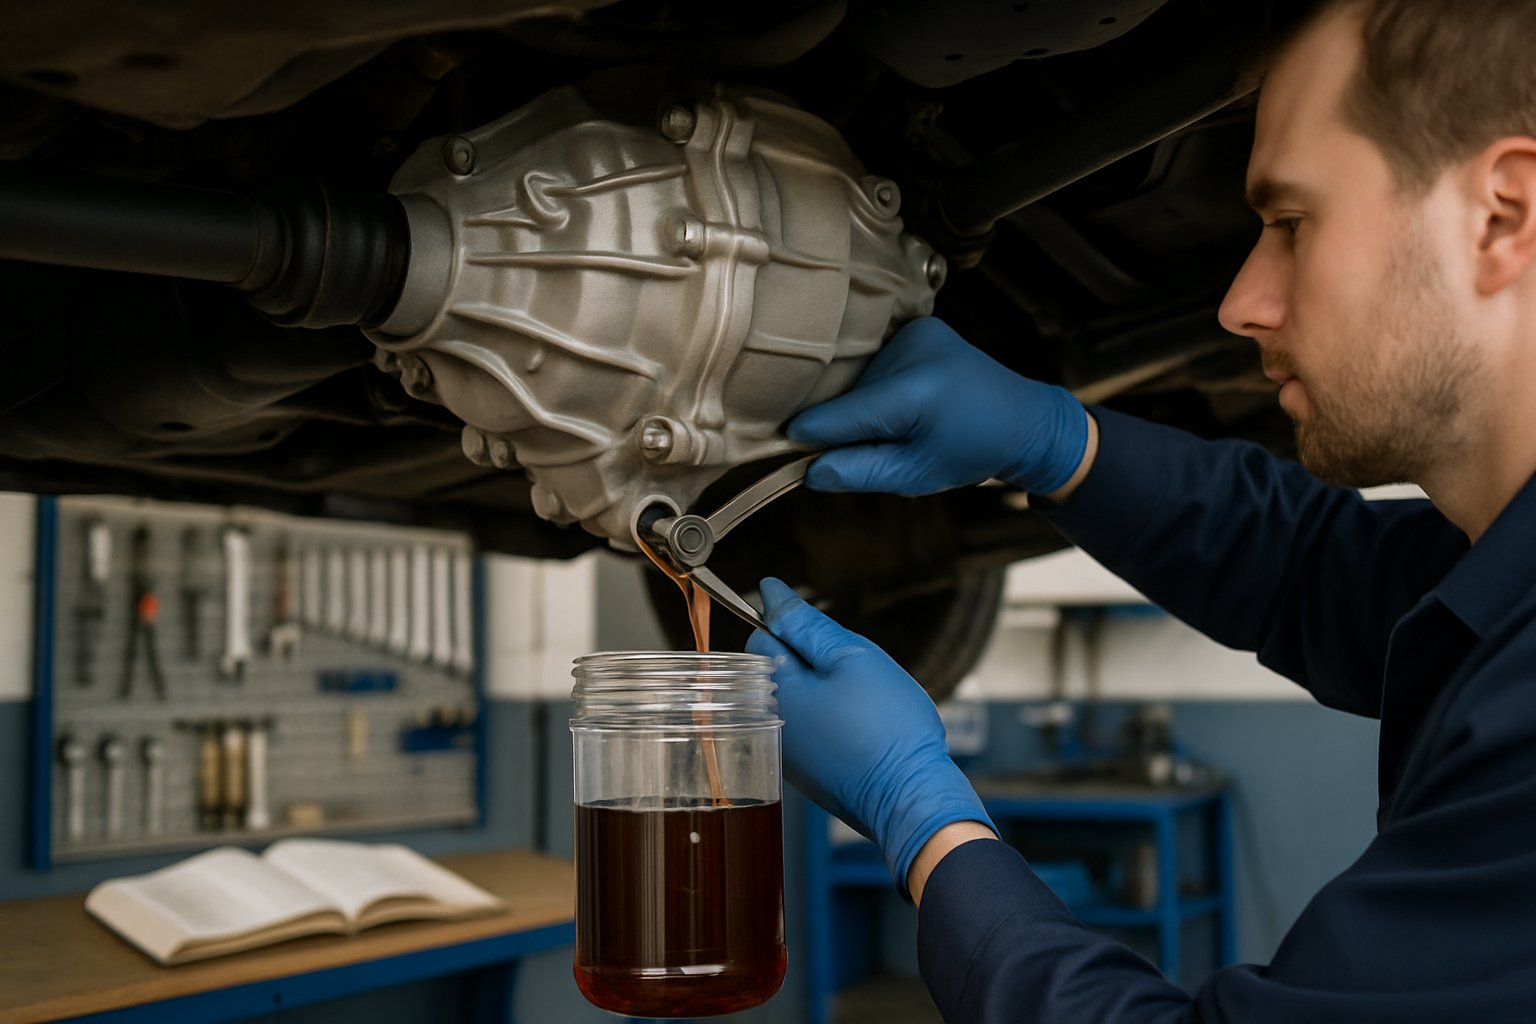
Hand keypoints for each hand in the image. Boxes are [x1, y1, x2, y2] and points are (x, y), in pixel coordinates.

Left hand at [746, 578, 994, 895]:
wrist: (912, 798)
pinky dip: (835, 719)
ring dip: (826, 690)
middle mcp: (770, 725)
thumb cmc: (888, 728)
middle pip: (779, 668)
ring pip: (800, 698)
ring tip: (865, 703)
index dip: (797, 627)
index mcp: (774, 692)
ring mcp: (788, 754)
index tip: (830, 639)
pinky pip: (814, 728)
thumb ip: (806, 624)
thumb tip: (771, 591)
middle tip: (856, 673)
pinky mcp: (809, 774)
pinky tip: (865, 727)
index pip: (761, 636)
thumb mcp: (853, 657)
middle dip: (814, 660)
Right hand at [789, 316, 1089, 495]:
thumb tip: (808, 471)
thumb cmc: (971, 451)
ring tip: (898, 424)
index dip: (810, 435)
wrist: (1023, 418)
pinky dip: (878, 384)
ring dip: (863, 404)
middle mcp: (914, 352)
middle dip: (847, 424)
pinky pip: (878, 361)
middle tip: (866, 449)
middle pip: (849, 395)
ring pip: (861, 378)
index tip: (784, 447)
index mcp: (915, 393)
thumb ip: (861, 472)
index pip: (840, 415)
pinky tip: (904, 400)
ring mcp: (917, 332)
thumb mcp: (917, 476)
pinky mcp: (920, 326)